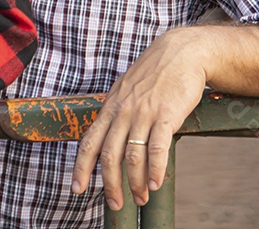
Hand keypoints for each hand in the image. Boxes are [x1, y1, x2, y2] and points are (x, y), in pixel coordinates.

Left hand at [70, 25, 258, 210]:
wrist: (181, 52)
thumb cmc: (154, 74)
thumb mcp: (127, 90)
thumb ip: (117, 113)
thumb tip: (107, 137)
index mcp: (111, 107)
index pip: (89, 141)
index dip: (81, 167)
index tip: (77, 189)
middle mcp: (124, 111)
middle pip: (109, 155)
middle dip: (110, 185)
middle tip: (116, 204)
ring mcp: (144, 112)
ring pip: (133, 156)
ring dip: (136, 182)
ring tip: (141, 198)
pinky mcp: (167, 114)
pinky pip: (157, 148)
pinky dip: (155, 170)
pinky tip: (155, 183)